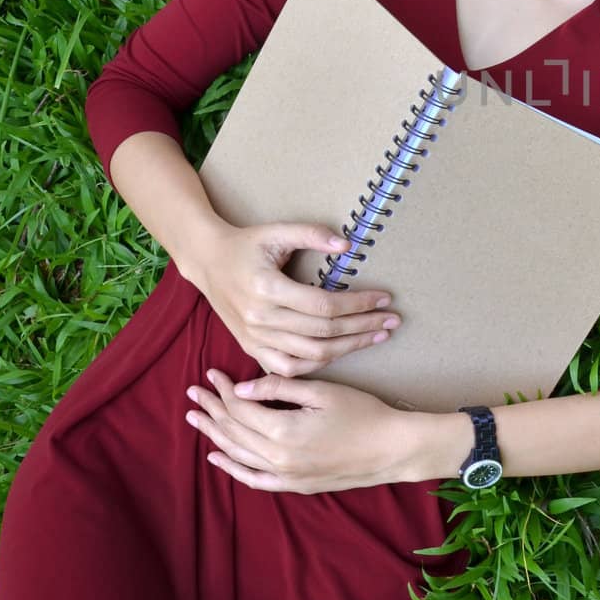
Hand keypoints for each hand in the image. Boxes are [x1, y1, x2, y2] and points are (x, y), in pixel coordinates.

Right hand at [178, 221, 400, 376]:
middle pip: (322, 332)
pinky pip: (289, 367)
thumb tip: (348, 245)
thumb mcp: (276, 231)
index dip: (359, 304)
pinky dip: (318, 364)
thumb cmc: (246, 245)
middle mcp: (260, 318)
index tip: (385, 298)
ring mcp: (255, 338)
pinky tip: (342, 353)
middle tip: (392, 321)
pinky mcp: (252, 348)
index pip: (324, 306)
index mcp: (267, 288)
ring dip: (348, 348)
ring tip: (376, 337)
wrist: (207, 262)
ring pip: (310, 354)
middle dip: (362, 327)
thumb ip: (311, 234)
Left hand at [185, 369, 458, 491]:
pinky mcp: (294, 485)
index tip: (212, 373)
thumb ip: (280, 387)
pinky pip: (253, 479)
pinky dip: (232, 468)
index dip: (222, 390)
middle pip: (233, 431)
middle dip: (211, 409)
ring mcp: (285, 475)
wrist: (391, 449)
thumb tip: (241, 388)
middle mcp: (277, 457)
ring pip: (238, 454)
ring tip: (195, 418)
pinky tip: (218, 456)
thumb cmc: (363, 413)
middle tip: (193, 391)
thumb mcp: (323, 391)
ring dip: (214, 435)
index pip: (239, 408)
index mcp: (283, 430)